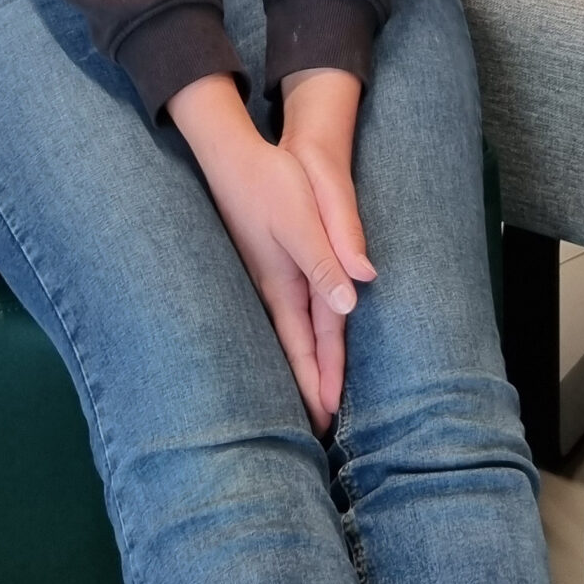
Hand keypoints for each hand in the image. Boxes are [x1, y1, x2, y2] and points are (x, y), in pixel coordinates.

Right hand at [281, 68, 375, 413]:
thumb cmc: (271, 184)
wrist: (234, 156)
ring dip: (302, 364)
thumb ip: (325, 263)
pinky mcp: (269, 262)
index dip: (321, 379)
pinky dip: (296, 337)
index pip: (309, 343)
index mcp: (285, 283)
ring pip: (292, 332)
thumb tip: (349, 305)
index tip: (329, 418)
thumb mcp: (302, 221)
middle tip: (321, 427)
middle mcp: (275, 287)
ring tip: (310, 395)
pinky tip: (295, 339)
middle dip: (310, 384)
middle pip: (298, 346)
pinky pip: (288, 313)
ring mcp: (269, 275)